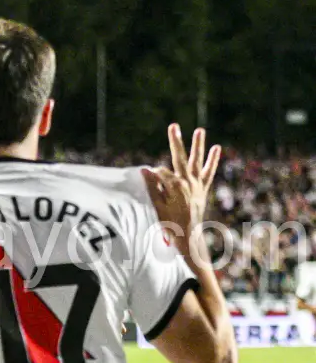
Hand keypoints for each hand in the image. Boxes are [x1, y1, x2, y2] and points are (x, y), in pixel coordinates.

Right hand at [142, 124, 220, 240]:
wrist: (189, 237)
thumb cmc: (170, 224)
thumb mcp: (157, 206)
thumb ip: (153, 187)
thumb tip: (145, 170)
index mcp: (175, 187)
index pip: (161, 172)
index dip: (153, 174)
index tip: (150, 179)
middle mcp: (188, 182)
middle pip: (180, 158)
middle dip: (175, 141)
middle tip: (173, 126)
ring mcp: (198, 185)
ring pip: (197, 161)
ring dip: (198, 145)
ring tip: (200, 130)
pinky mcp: (203, 188)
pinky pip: (209, 172)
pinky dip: (213, 160)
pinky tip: (217, 148)